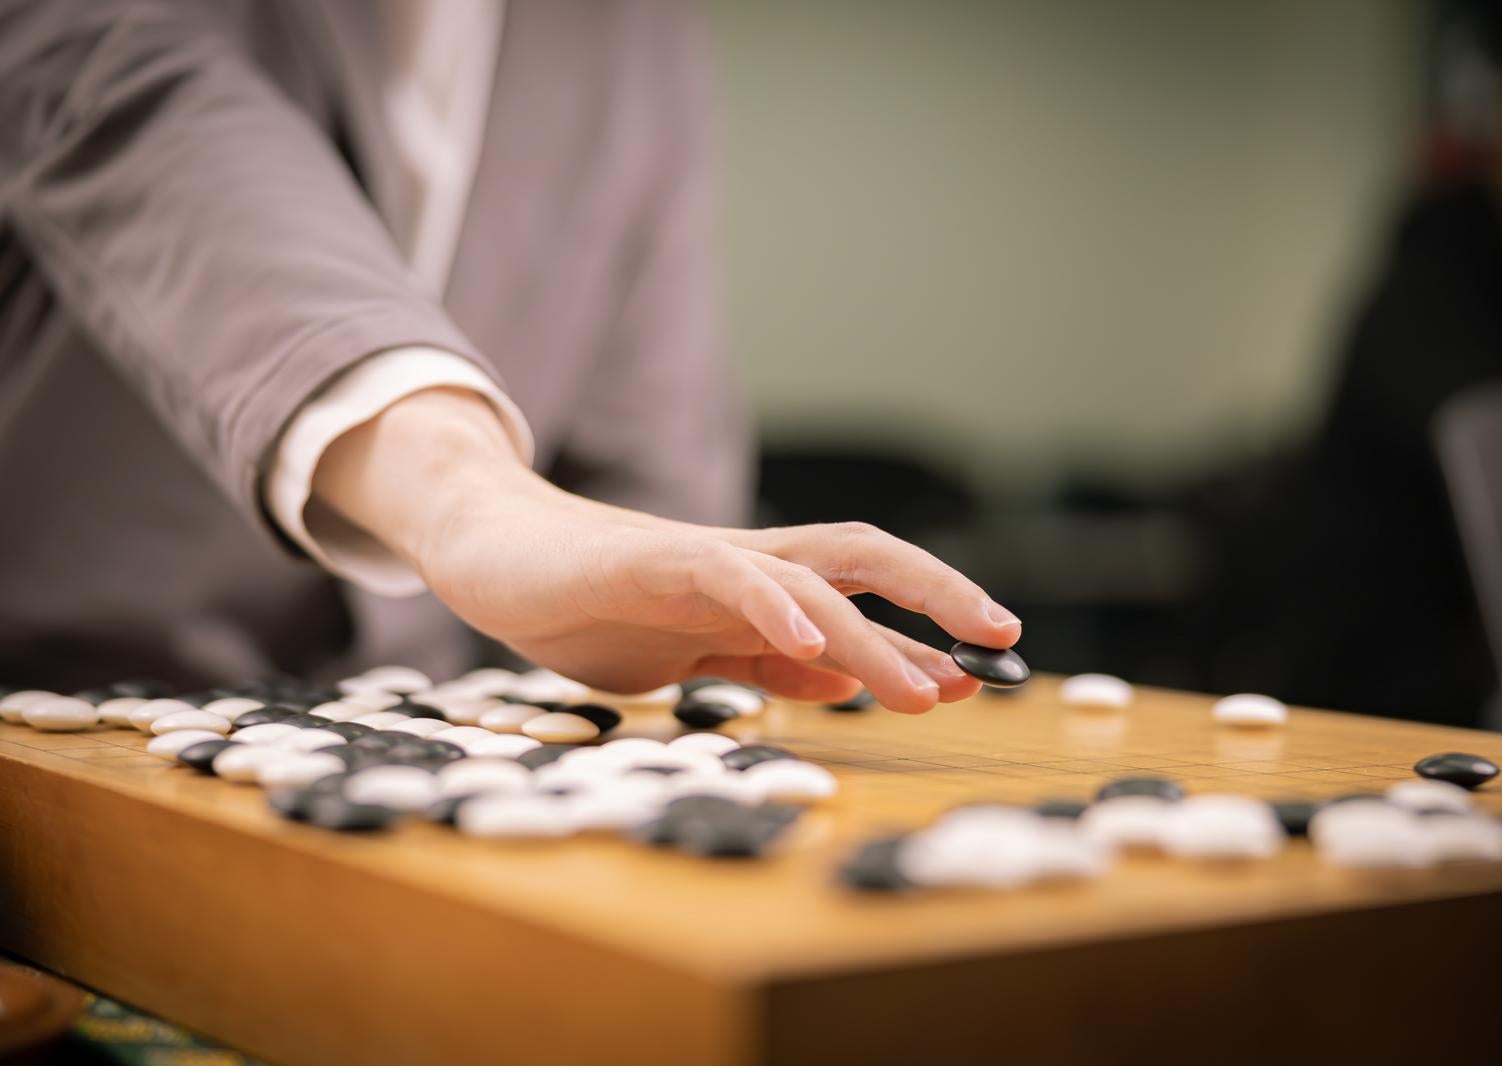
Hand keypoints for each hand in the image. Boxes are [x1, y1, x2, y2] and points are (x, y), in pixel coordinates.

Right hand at [311, 388, 1020, 711]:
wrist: (496, 555)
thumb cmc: (593, 604)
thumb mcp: (694, 651)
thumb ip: (763, 662)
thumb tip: (843, 681)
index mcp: (760, 588)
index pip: (862, 594)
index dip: (925, 627)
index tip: (982, 674)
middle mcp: (747, 563)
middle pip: (863, 559)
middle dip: (939, 596)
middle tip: (1003, 643)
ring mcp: (703, 557)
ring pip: (809, 580)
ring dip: (875, 634)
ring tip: (930, 686)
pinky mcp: (652, 561)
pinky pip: (728, 577)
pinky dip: (774, 611)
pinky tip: (811, 647)